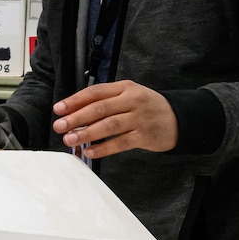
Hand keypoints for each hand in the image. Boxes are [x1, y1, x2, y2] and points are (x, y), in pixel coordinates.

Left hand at [53, 80, 177, 158]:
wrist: (179, 118)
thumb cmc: (146, 107)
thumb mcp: (128, 96)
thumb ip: (105, 101)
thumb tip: (73, 112)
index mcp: (125, 88)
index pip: (96, 92)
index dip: (75, 101)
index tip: (59, 109)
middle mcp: (132, 101)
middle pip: (100, 108)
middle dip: (76, 118)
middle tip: (59, 126)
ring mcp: (140, 118)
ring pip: (109, 125)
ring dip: (87, 133)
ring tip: (70, 139)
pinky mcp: (145, 136)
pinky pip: (120, 143)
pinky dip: (103, 148)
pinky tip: (90, 151)